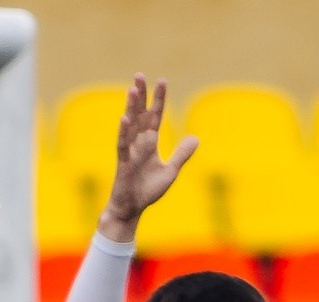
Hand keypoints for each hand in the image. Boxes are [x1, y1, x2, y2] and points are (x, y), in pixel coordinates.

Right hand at [100, 76, 199, 240]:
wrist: (131, 209)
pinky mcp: (123, 163)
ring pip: (130, 125)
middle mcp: (138, 143)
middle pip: (139, 114)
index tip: (162, 81)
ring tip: (133, 89)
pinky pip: (123, 145)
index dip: (159, 99)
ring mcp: (129, 151)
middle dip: (140, 95)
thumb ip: (181, 154)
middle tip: (139, 75)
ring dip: (131, 107)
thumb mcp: (170, 172)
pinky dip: (124, 132)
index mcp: (149, 143)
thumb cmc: (147, 191)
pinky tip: (124, 118)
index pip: (155, 116)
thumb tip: (196, 138)